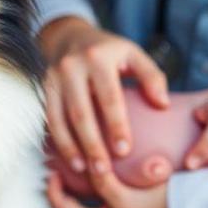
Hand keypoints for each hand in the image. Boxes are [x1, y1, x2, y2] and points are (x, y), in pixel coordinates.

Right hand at [39, 17, 169, 175]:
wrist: (71, 36)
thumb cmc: (110, 51)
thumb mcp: (133, 54)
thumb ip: (152, 77)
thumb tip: (163, 104)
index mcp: (98, 58)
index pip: (109, 97)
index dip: (116, 125)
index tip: (125, 151)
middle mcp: (72, 66)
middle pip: (82, 112)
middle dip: (92, 144)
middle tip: (103, 170)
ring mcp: (54, 77)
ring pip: (60, 118)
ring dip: (70, 147)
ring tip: (83, 170)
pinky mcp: (44, 87)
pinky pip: (48, 118)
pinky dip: (57, 140)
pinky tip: (68, 158)